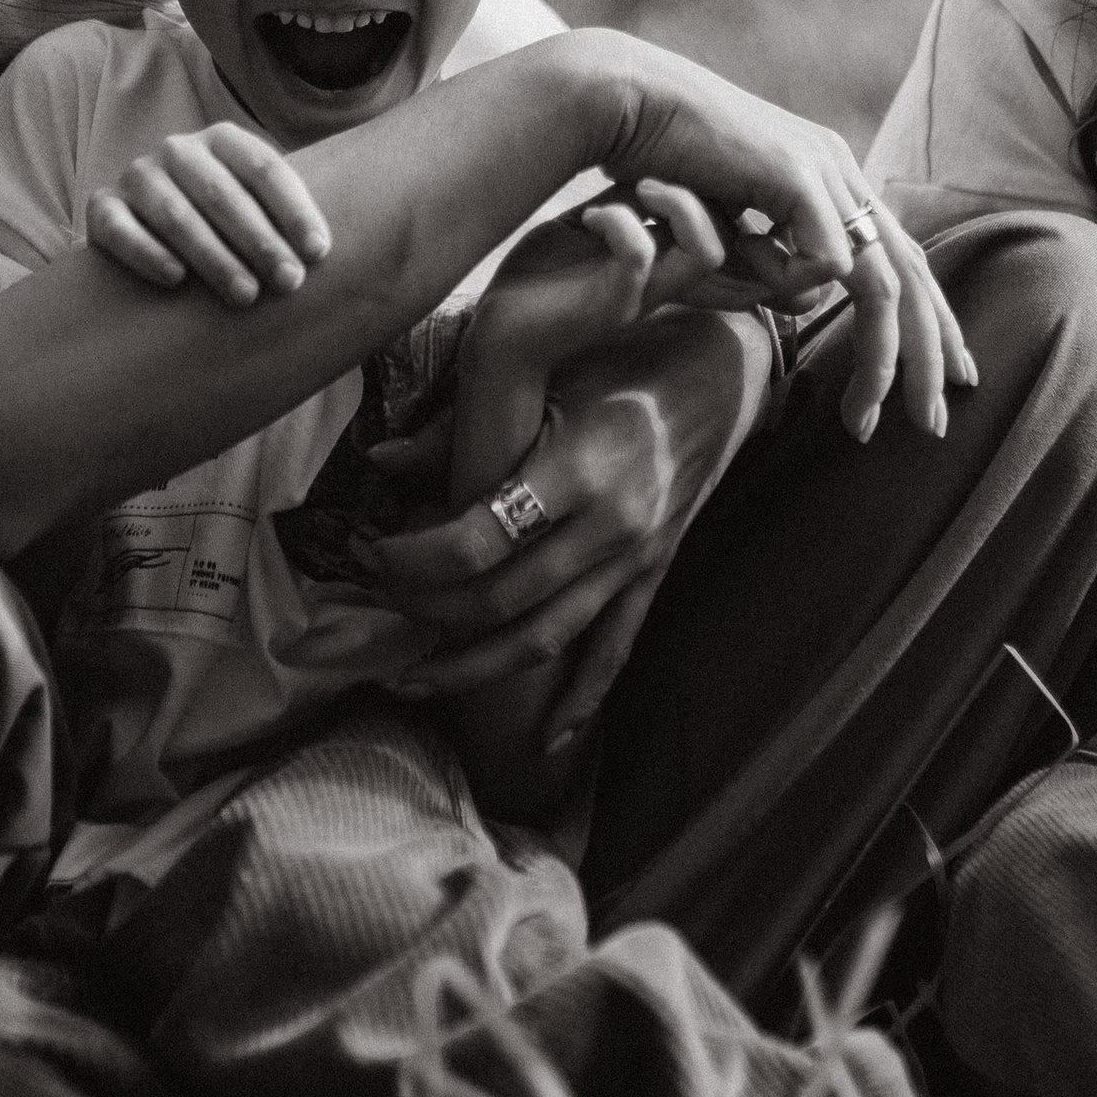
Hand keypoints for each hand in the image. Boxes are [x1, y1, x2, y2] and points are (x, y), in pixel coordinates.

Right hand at [85, 121, 330, 305]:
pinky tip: (176, 279)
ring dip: (213, 256)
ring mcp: (137, 175)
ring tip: (245, 294)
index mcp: (222, 139)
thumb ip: (281, 215)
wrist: (146, 229)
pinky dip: (147, 253)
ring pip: (175, 214)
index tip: (319, 253)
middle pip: (223, 192)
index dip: (294, 209)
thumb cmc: (221, 223)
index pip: (263, 168)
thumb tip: (322, 254)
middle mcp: (177, 149)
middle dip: (260, 240)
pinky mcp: (102, 207)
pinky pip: (120, 229)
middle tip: (288, 283)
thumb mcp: (253, 204)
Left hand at [369, 305, 770, 750]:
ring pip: (545, 639)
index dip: (414, 559)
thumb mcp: (546, 372)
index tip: (373, 551)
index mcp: (580, 467)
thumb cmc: (622, 356)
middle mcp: (612, 524)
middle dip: (427, 611)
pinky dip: (580, 700)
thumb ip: (463, 425)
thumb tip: (380, 462)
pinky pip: (613, 651)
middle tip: (377, 599)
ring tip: (410, 679)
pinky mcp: (653, 574)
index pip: (479, 540)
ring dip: (472, 670)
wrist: (723, 373)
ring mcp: (636, 558)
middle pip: (501, 599)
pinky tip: (545, 740)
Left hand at [444, 187, 728, 502]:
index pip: (718, 233)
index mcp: (657, 267)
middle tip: (646, 180)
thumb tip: (641, 170)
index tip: (662, 170)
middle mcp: (659, 283)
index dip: (711, 199)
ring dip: (677, 206)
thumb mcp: (587, 233)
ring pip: (706, 251)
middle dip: (698, 194)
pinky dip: (619, 222)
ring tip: (638, 191)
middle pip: (725, 240)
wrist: (498, 336)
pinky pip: (640, 255)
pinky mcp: (612, 306)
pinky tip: (589, 218)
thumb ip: (620, 208)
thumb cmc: (537, 284)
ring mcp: (640, 296)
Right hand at [583, 33, 972, 442]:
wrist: (629, 105)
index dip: (932, 322)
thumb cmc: (663, 166)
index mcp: (834, 179)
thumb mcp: (735, 231)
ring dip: (884, 357)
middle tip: (934, 420)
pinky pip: (826, 260)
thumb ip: (776, 268)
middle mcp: (841, 172)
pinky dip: (799, 294)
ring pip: (884, 282)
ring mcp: (825, 170)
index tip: (945, 377)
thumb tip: (814, 305)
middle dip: (931, 353)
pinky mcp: (797, 174)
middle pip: (914, 274)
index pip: (906, 260)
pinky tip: (759, 296)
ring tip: (865, 418)